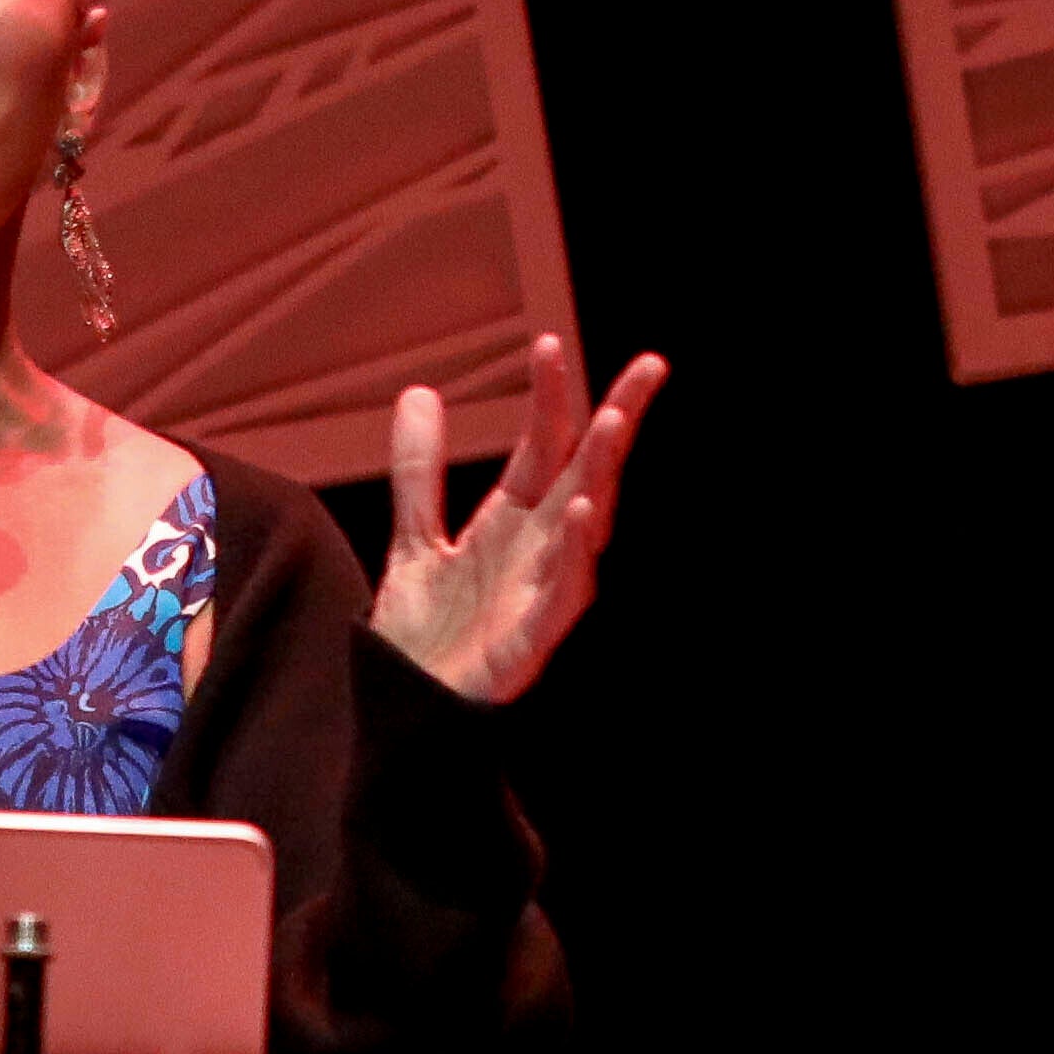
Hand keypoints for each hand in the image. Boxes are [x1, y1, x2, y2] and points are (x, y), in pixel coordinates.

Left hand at [363, 334, 665, 706]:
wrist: (405, 712)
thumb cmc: (424, 635)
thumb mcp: (414, 538)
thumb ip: (420, 471)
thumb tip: (418, 391)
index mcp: (512, 522)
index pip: (542, 446)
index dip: (548, 397)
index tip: (548, 342)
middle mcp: (537, 550)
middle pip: (586, 473)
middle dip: (615, 421)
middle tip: (648, 368)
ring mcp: (540, 592)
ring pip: (587, 524)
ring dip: (602, 474)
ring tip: (614, 423)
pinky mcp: (532, 639)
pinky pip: (564, 592)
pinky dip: (575, 553)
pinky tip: (582, 513)